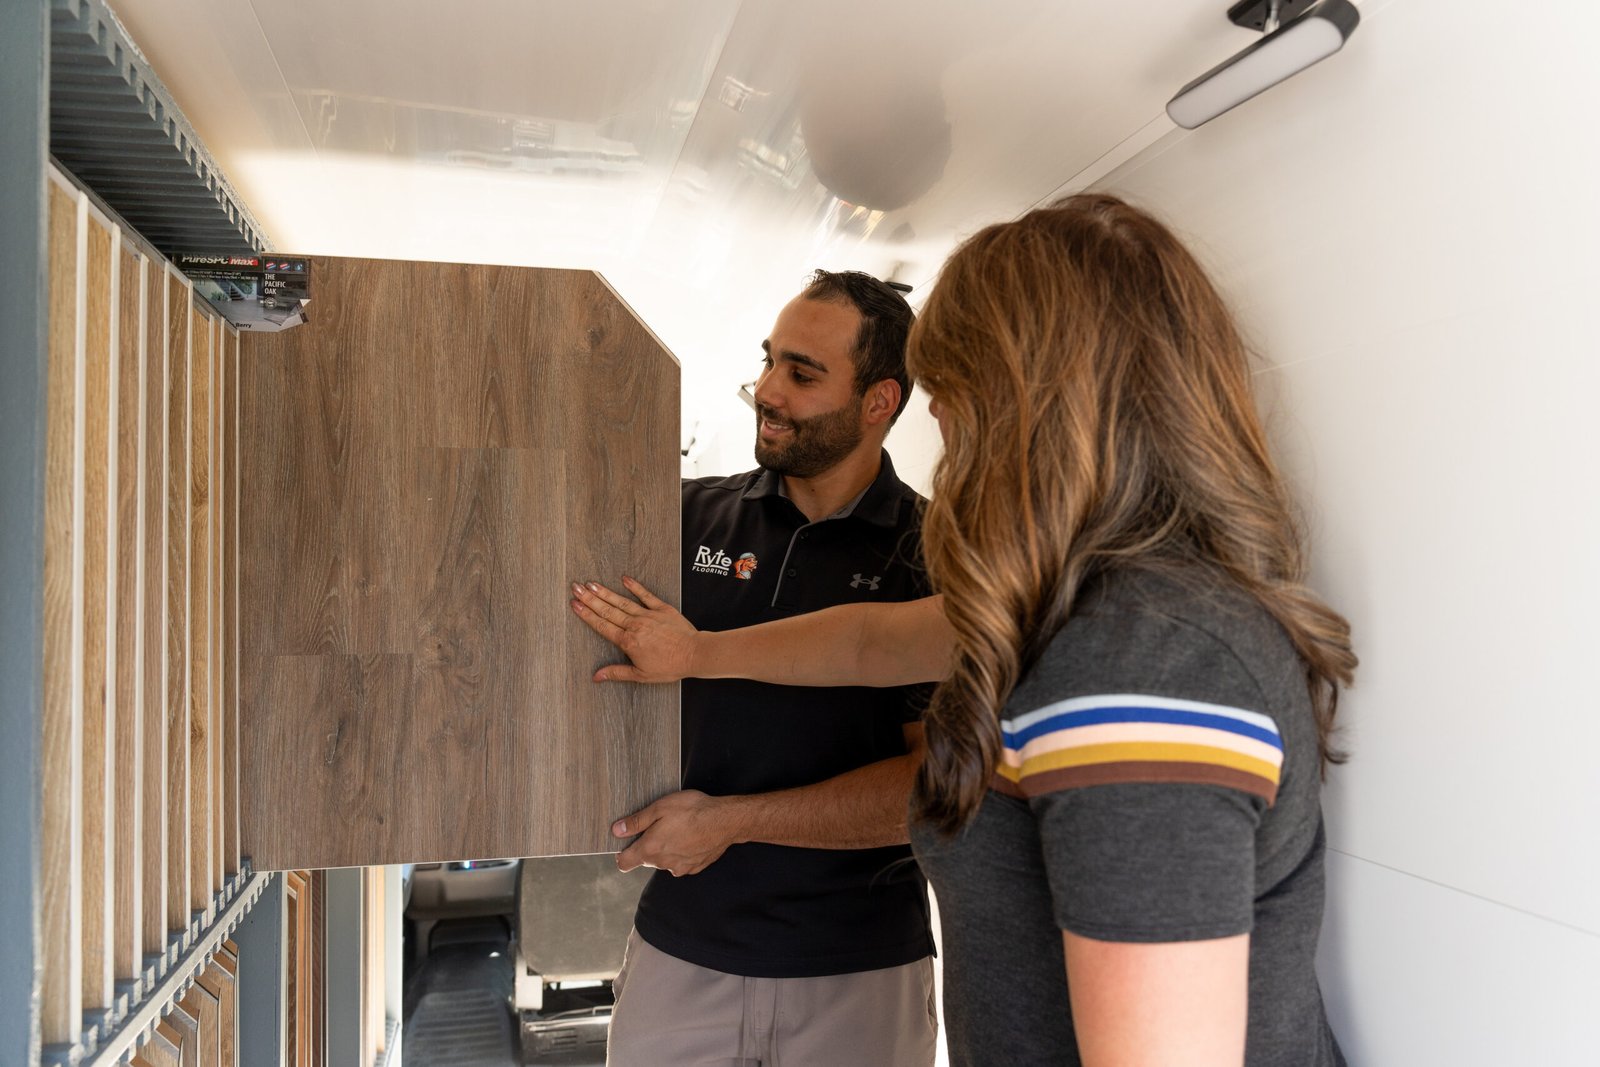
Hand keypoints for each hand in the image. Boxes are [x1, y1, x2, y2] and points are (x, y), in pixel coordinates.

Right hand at [570, 576, 698, 682]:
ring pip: (622, 601)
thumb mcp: (641, 675)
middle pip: (607, 610)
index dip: (587, 614)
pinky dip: (635, 586)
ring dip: (605, 592)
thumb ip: (617, 673)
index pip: (602, 625)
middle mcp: (635, 625)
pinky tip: (624, 579)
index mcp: (628, 641)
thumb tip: (597, 676)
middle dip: (590, 599)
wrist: (694, 654)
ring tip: (591, 584)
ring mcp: (648, 615)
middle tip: (576, 588)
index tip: (575, 605)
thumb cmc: (670, 666)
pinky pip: (646, 595)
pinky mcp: (662, 609)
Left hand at [613, 790, 744, 876]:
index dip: (621, 854)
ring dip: (666, 849)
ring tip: (679, 828)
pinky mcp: (694, 867)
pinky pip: (681, 862)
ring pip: (664, 861)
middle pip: (646, 859)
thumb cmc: (692, 810)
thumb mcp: (660, 808)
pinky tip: (691, 837)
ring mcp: (679, 867)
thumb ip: (636, 821)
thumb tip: (617, 830)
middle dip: (648, 845)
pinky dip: (682, 852)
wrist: (725, 821)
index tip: (626, 843)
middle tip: (660, 825)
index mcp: (650, 849)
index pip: (624, 863)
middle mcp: (662, 863)